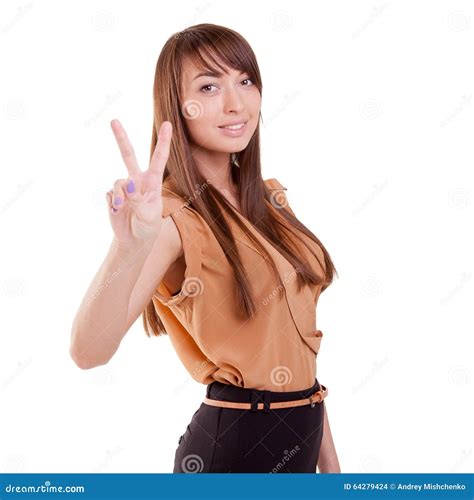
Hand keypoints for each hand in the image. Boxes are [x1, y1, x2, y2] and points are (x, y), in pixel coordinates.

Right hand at [106, 119, 171, 244]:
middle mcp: (138, 181)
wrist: (135, 240)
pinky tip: (117, 212)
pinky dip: (113, 204)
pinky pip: (110, 194)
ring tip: (122, 208)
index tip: (167, 124)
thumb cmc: (148, 227)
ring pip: (118, 183)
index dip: (163, 142)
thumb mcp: (149, 215)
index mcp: (152, 183)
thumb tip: (128, 183)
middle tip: (113, 120)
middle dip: (121, 138)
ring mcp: (124, 188)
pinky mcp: (112, 196)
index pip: (158, 159)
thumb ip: (139, 198)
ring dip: (120, 196)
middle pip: (128, 155)